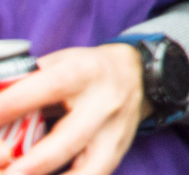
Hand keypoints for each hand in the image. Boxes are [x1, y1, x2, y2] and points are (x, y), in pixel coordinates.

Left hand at [0, 43, 145, 174]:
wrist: (136, 74)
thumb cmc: (83, 70)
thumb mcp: (59, 63)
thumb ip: (26, 83)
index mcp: (85, 72)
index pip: (48, 88)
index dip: (12, 105)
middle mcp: (104, 103)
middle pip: (68, 138)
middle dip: (32, 163)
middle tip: (4, 171)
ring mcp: (113, 132)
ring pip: (87, 169)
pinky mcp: (116, 154)